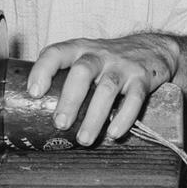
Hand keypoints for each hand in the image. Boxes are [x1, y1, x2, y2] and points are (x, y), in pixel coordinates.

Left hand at [26, 35, 178, 146]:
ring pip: (107, 88)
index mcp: (79, 49)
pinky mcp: (142, 78)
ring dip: (94, 117)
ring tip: (84, 139)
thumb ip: (66, 78)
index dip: (42, 70)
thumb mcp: (85, 58)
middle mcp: (99, 54)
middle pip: (82, 72)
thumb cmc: (108, 60)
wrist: (151, 48)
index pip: (56, 53)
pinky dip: (124, 117)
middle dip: (70, 99)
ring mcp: (122, 65)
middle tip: (60, 124)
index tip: (35, 93)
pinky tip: (114, 133)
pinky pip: (134, 98)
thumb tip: (36, 114)